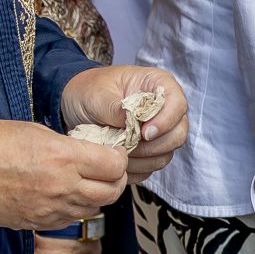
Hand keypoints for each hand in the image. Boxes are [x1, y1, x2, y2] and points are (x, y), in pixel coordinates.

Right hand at [0, 120, 129, 230]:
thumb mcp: (35, 131)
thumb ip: (67, 145)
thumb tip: (87, 153)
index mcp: (63, 158)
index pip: (114, 165)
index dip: (118, 158)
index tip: (112, 153)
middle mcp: (62, 186)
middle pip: (111, 192)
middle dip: (116, 180)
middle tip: (108, 170)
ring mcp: (50, 208)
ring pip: (93, 208)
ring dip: (96, 196)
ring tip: (86, 182)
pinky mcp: (36, 222)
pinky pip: (69, 219)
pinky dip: (74, 208)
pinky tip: (64, 195)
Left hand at [60, 65, 188, 179]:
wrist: (76, 104)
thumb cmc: (88, 90)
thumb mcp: (96, 94)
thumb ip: (116, 107)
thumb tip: (131, 120)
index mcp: (158, 85)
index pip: (177, 104)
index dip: (165, 121)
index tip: (144, 133)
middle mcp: (165, 109)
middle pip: (178, 133)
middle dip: (154, 145)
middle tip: (129, 146)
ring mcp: (159, 132)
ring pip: (167, 153)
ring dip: (143, 159)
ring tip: (118, 152)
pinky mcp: (149, 151)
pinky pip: (151, 167)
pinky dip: (135, 168)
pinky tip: (117, 161)